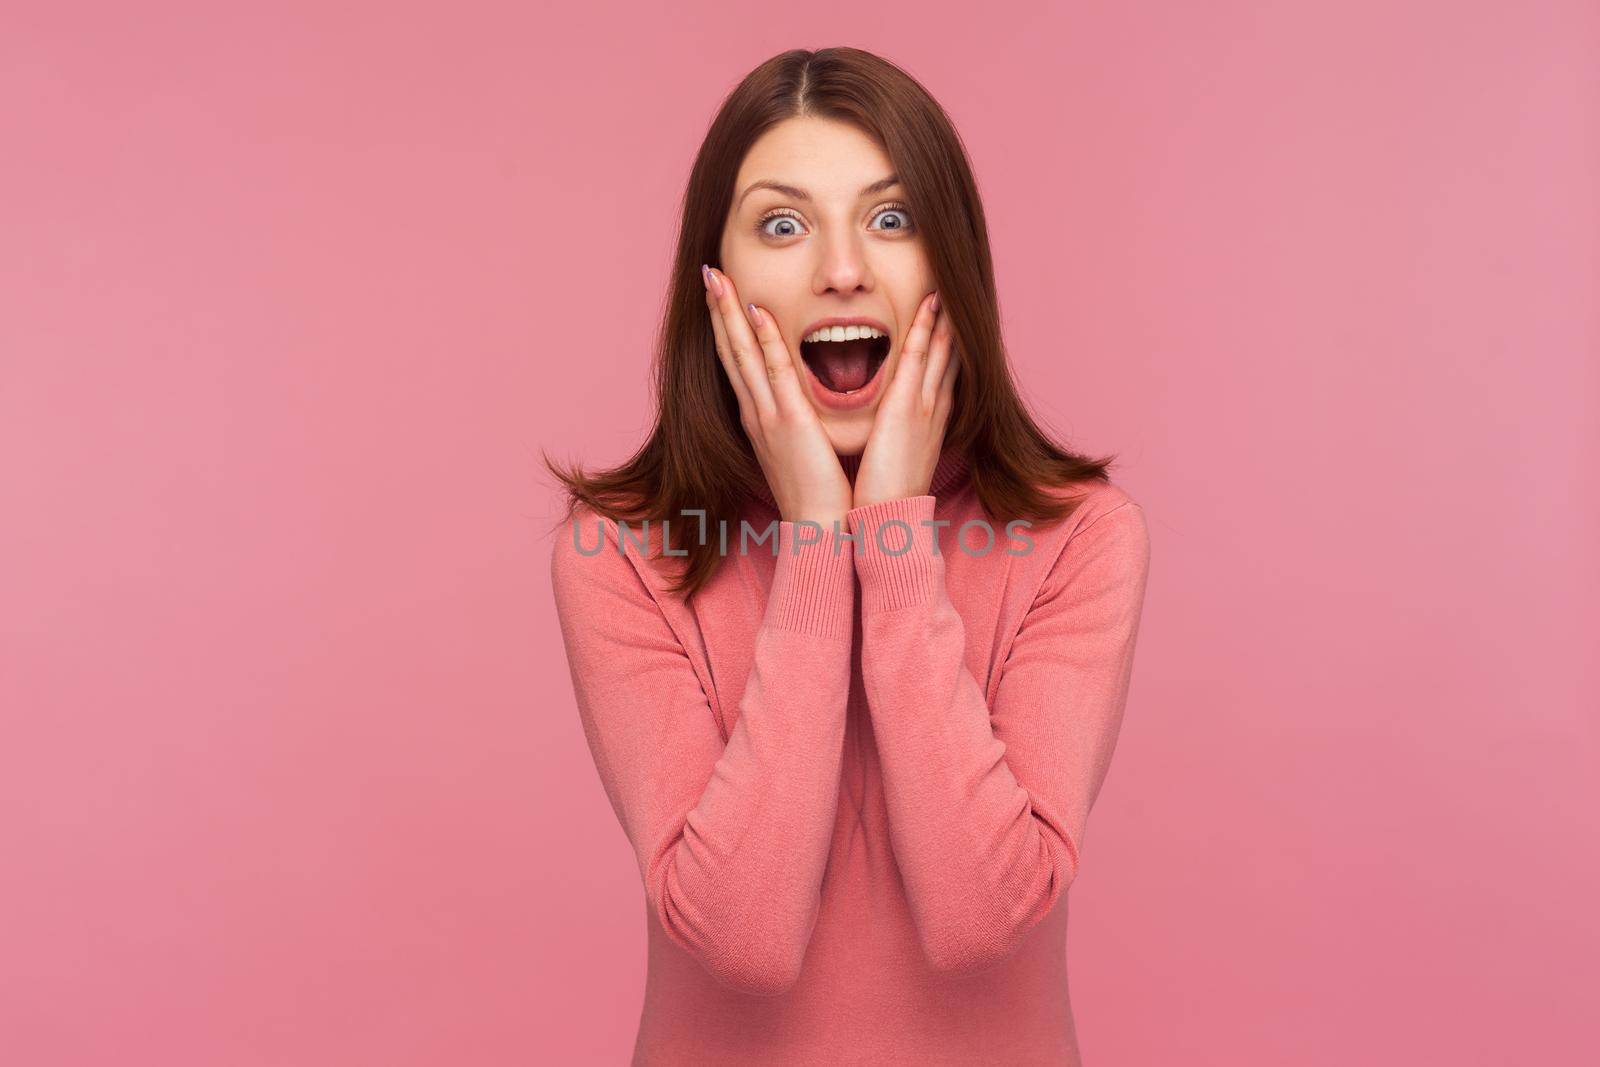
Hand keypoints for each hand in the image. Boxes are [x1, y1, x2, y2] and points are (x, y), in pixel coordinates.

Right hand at [703, 264, 852, 530]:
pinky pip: (774, 371)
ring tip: (717, 278)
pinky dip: (763, 340)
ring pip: (743, 353)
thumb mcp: (802, 450)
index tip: (722, 295)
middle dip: (718, 310)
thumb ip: (798, 424)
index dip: (727, 327)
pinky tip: (754, 311)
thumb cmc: (819, 493)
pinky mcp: (788, 422)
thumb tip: (801, 409)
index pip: (739, 363)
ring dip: (729, 313)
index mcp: (761, 418)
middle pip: (731, 350)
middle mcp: (756, 412)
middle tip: (709, 272)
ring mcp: (768, 416)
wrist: (820, 528)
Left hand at [852, 291, 958, 509]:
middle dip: (953, 323)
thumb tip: (886, 430)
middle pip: (949, 355)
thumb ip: (893, 439)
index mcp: (928, 422)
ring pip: (939, 349)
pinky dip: (926, 327)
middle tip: (958, 290)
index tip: (948, 318)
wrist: (889, 521)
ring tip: (948, 283)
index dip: (947, 344)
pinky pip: (918, 356)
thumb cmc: (885, 497)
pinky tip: (931, 302)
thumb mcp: (895, 461)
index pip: (941, 373)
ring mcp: (924, 405)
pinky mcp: (907, 406)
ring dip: (944, 316)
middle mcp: (933, 408)